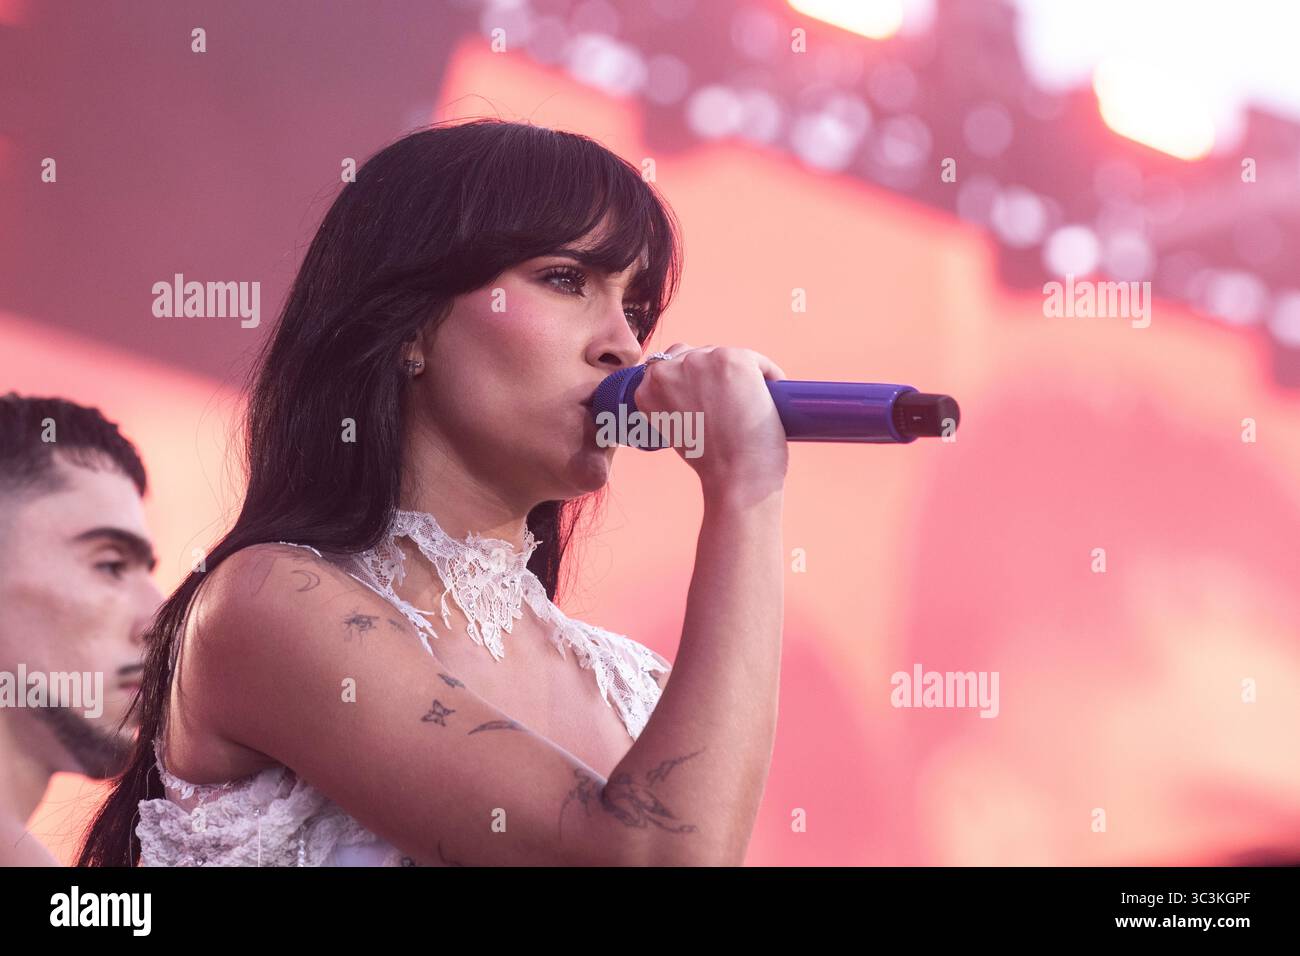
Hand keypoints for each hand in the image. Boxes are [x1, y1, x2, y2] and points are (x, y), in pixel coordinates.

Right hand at [633, 343, 788, 499]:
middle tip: (732, 404)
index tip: (708, 398)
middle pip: (698, 355)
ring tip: (749, 403)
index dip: (692, 381)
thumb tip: (701, 386)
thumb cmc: (711, 463)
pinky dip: (768, 376)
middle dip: (715, 375)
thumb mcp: (675, 428)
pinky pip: (757, 361)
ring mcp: (702, 361)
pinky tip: (770, 397)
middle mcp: (670, 368)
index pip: (669, 364)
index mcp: (647, 387)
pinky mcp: (734, 359)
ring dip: (739, 374)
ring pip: (725, 355)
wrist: (735, 477)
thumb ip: (676, 402)